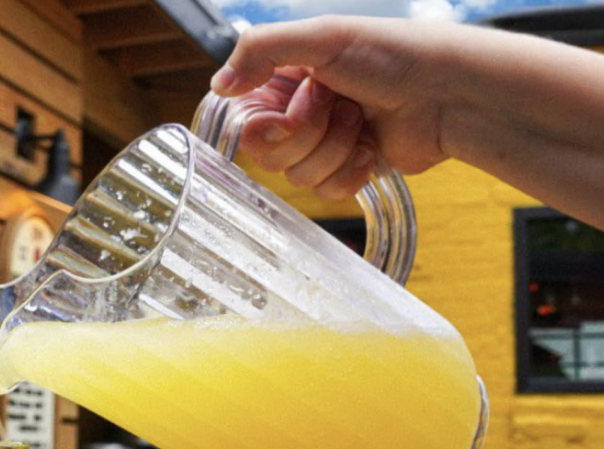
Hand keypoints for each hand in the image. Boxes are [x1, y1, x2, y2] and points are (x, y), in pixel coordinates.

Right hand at [212, 17, 458, 198]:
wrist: (450, 94)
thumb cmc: (394, 56)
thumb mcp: (323, 37)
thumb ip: (260, 50)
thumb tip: (217, 85)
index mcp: (285, 77)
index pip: (244, 119)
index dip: (263, 125)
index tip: (289, 112)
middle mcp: (299, 111)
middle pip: (268, 153)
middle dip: (307, 134)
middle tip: (339, 104)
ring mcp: (324, 143)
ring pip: (297, 175)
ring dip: (334, 149)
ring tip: (361, 119)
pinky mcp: (348, 169)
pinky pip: (326, 192)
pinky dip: (350, 171)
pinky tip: (372, 147)